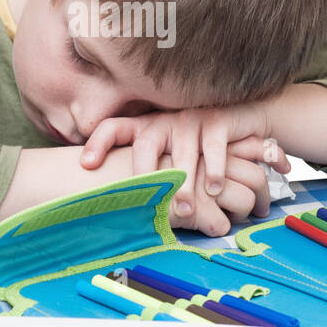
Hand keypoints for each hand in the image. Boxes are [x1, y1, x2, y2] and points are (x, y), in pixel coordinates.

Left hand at [80, 104, 290, 220]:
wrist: (239, 117)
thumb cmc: (196, 145)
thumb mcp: (169, 152)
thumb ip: (150, 170)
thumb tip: (121, 208)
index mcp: (145, 127)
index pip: (113, 127)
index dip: (98, 143)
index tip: (87, 164)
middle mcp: (163, 121)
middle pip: (145, 145)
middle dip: (144, 174)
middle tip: (144, 203)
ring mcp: (190, 119)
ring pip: (181, 153)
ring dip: (183, 184)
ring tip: (183, 210)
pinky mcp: (217, 121)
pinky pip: (214, 147)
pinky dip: (215, 170)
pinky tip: (215, 189)